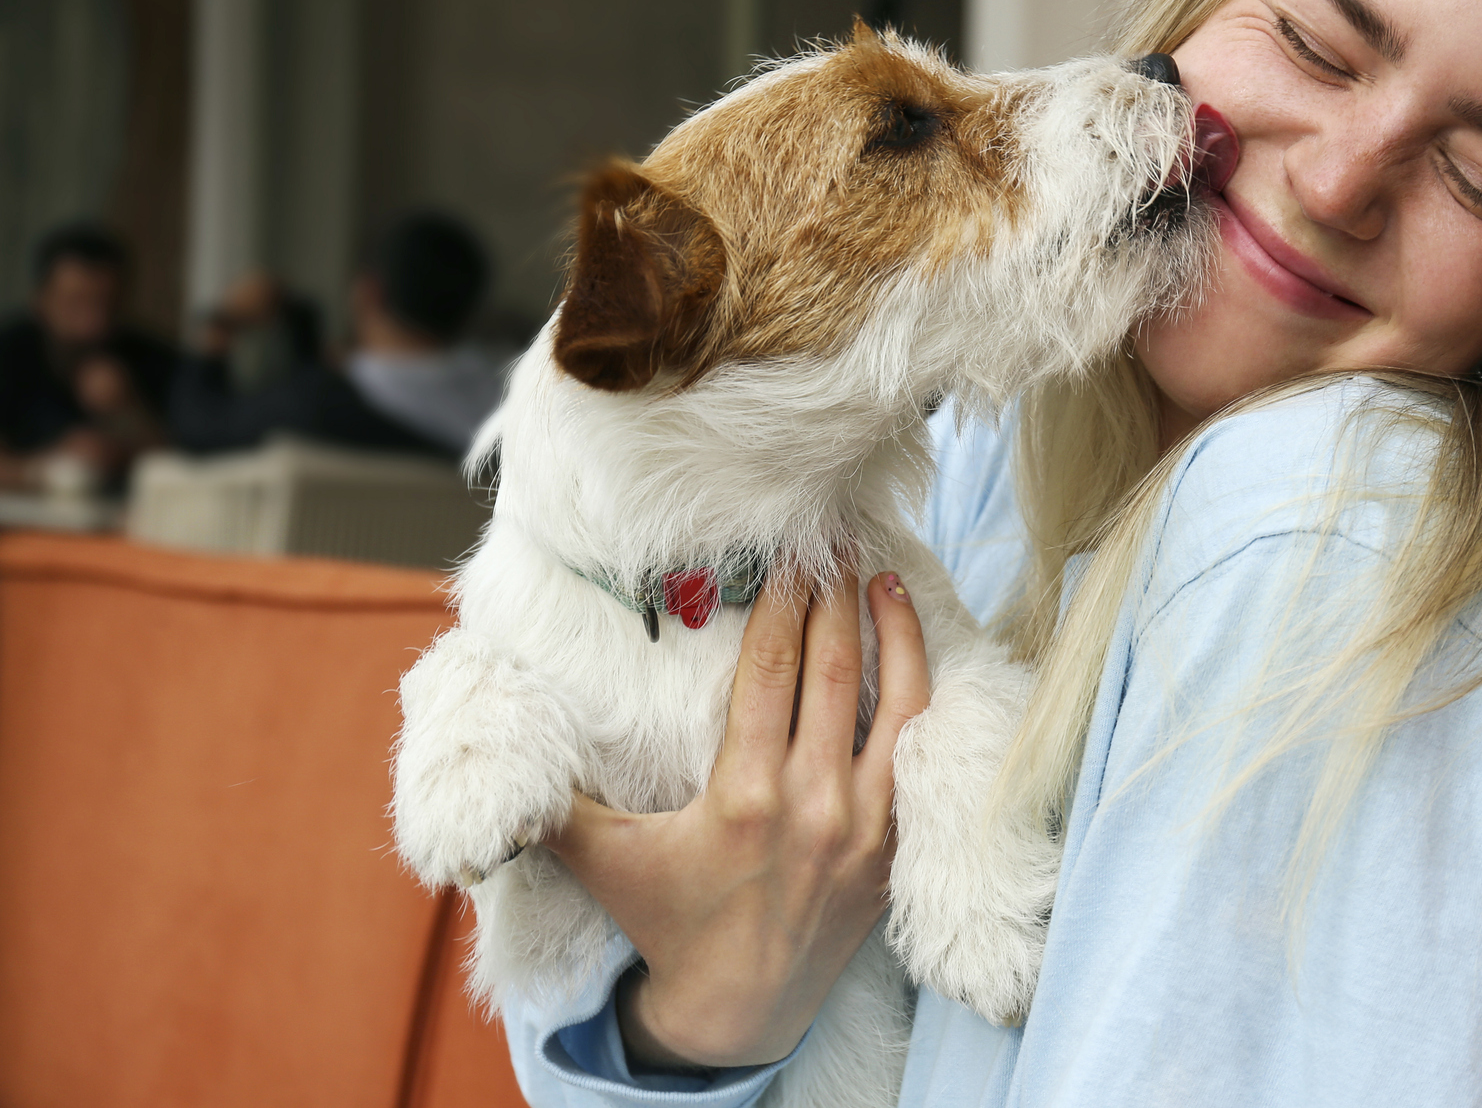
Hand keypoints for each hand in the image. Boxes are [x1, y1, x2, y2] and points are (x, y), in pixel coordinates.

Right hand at [544, 570, 929, 1070]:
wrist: (739, 1010)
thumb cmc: (667, 919)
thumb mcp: (601, 861)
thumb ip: (547, 802)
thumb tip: (492, 744)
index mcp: (744, 799)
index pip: (771, 674)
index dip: (782, 605)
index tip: (787, 554)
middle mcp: (814, 806)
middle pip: (833, 672)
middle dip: (834, 597)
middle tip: (836, 539)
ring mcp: (865, 826)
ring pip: (896, 704)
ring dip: (893, 632)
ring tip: (885, 575)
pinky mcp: (895, 845)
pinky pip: (920, 754)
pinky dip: (922, 694)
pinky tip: (915, 651)